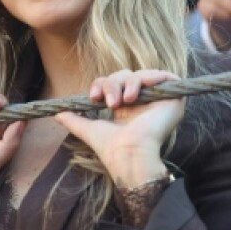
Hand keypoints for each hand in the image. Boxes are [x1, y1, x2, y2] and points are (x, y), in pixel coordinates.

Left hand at [55, 69, 182, 188]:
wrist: (129, 154)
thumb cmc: (110, 147)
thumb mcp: (88, 129)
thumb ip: (74, 120)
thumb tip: (56, 114)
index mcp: (127, 108)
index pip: (114, 83)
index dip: (102, 84)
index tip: (93, 97)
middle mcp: (144, 102)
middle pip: (126, 76)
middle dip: (113, 83)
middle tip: (109, 103)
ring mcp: (159, 100)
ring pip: (141, 75)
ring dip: (128, 83)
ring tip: (125, 102)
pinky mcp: (174, 99)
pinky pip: (166, 76)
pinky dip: (152, 77)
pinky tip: (140, 90)